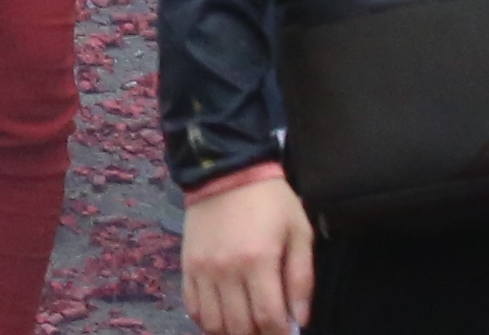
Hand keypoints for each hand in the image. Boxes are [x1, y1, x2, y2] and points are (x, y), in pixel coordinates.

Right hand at [181, 167, 314, 334]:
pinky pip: (192, 307)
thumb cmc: (270, 201)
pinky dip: (207, 320)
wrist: (226, 169)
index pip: (268, 319)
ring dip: (232, 332)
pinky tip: (223, 315)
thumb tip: (299, 319)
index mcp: (258, 261)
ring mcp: (203, 269)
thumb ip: (301, 278)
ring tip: (246, 325)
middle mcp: (227, 270)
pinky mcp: (187, 264)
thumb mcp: (299, 231)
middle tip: (267, 328)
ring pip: (213, 323)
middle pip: (239, 327)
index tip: (287, 334)